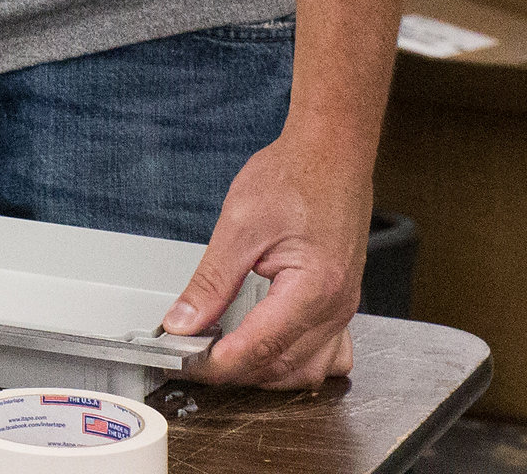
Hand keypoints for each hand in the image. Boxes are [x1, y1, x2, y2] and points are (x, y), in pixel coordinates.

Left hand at [165, 129, 370, 387]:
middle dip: (235, 372)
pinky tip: (268, 349)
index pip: (258, 348)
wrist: (332, 153)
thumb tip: (182, 322)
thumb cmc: (295, 176)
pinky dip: (294, 363)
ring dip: (264, 373)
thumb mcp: (239, 225)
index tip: (184, 362)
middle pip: (281, 368)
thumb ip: (210, 282)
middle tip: (193, 356)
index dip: (216, 364)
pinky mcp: (341, 304)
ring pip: (305, 371)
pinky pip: (325, 355)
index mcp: (313, 288)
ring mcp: (343, 309)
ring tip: (224, 353)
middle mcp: (336, 307)